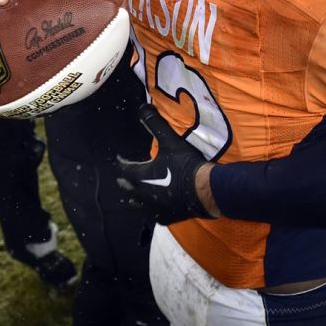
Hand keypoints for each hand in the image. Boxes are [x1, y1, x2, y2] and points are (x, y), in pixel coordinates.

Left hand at [117, 104, 215, 223]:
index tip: (120, 159)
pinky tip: (156, 211)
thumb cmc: (185, 165)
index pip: (126, 168)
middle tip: (122, 179)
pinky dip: (154, 211)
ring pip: (139, 205)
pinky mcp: (168, 217)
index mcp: (142, 176)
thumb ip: (155, 124)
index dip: (122, 162)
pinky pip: (156, 216)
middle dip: (126, 182)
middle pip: (129, 188)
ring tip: (133, 197)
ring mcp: (155, 208)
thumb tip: (142, 108)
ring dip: (136, 199)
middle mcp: (144, 194)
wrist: (205, 190)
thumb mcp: (170, 141)